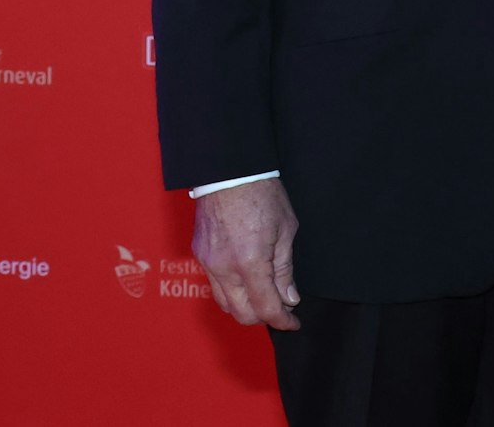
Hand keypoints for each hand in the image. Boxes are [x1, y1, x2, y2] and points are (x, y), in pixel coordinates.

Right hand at [192, 177, 300, 329]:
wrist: (231, 170)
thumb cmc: (263, 194)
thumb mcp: (286, 229)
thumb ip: (285, 269)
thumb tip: (289, 298)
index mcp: (250, 262)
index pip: (266, 308)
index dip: (283, 320)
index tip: (294, 322)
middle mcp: (224, 268)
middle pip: (241, 314)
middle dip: (263, 317)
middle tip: (282, 308)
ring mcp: (208, 263)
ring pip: (224, 304)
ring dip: (245, 306)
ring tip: (265, 295)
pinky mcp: (200, 255)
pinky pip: (214, 285)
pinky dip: (232, 291)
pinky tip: (246, 280)